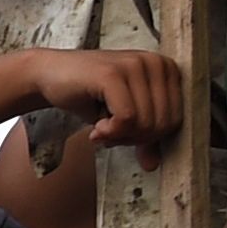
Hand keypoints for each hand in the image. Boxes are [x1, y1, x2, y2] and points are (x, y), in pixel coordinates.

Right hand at [20, 48, 183, 161]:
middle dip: (134, 138)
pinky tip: (96, 127)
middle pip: (162, 124)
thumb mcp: (122, 116)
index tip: (123, 132)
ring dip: (119, 136)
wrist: (50, 75)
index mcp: (165, 69)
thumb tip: (153, 164)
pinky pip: (126, 119)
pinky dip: (110, 132)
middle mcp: (154, 62)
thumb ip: (141, 136)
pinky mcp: (113, 74)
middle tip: (111, 132)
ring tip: (102, 128)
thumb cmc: (89, 93)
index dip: (149, 137)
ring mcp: (134, 65)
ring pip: (145, 123)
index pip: (176, 120)